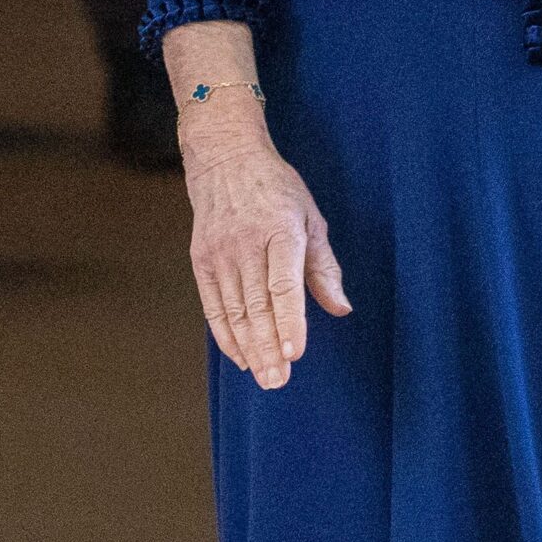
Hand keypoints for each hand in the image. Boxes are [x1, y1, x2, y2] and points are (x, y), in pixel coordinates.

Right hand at [180, 101, 349, 388]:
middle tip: (279, 381)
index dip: (289, 322)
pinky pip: (213, 305)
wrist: (224, 159)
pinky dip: (226, 335)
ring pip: (235, 311)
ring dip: (249, 349)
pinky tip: (240, 357)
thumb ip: (324, 266)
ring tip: (265, 378)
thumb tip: (341, 308)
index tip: (296, 353)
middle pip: (257, 305)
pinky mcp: (200, 259)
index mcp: (280, 231)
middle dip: (268, 348)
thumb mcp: (311, 218)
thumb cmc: (276, 190)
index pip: (283, 285)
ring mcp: (219, 252)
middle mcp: (246, 243)